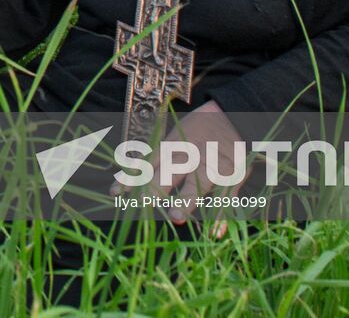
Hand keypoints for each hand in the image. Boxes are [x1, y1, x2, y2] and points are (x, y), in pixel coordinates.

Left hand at [111, 100, 245, 225]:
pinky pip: (226, 196)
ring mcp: (210, 167)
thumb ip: (154, 159)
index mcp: (172, 147)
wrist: (233, 117)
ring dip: (186, 201)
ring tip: (176, 218)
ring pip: (196, 185)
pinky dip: (222, 214)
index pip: (147, 164)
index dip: (131, 178)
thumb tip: (126, 180)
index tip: (115, 193)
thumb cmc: (199, 131)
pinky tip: (215, 232)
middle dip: (155, 189)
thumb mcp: (174, 138)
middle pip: (169, 174)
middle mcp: (188, 158)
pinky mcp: (231, 175)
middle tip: (142, 204)